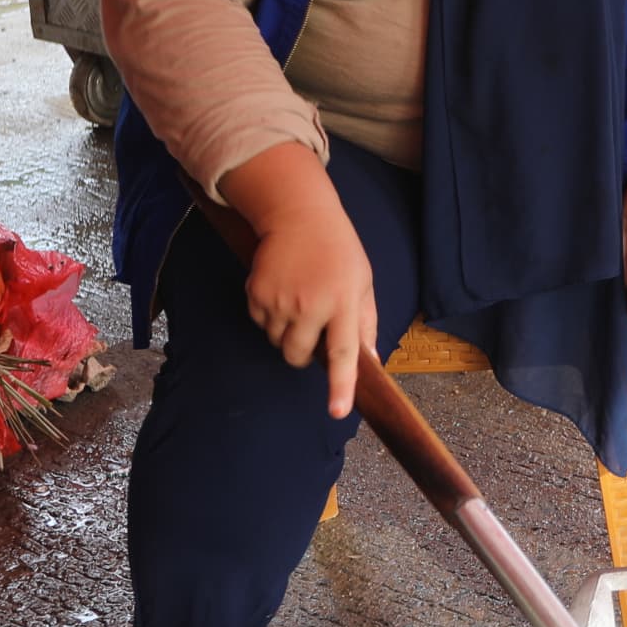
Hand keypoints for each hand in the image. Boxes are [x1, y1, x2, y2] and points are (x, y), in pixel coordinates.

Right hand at [219, 143, 372, 417]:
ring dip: (286, 333)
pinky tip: (282, 292)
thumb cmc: (339, 252)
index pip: (343, 352)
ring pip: (277, 342)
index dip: (339, 385)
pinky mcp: (256, 293)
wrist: (299, 215)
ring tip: (298, 301)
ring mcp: (280, 299)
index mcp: (343, 302)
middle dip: (304, 354)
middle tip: (313, 329)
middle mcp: (310, 304)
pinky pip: (260, 324)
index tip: (336, 411)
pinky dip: (269, 317)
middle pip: (298, 356)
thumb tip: (370, 363)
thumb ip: (365, 324)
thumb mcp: (362, 283)